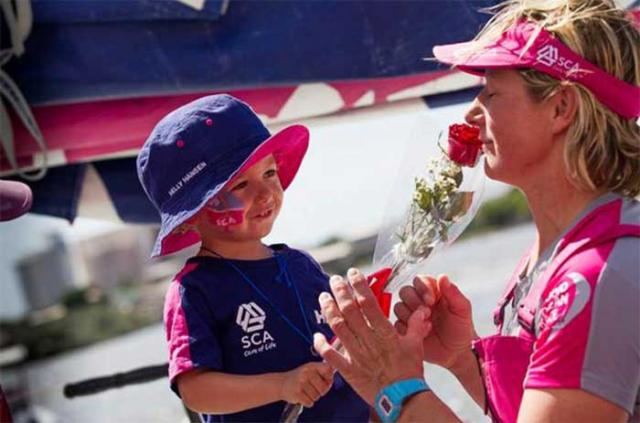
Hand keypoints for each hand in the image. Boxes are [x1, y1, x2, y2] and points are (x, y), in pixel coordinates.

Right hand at [280, 362, 333, 407]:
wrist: (281, 383)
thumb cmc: (300, 378)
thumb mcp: (310, 370)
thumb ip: (322, 372)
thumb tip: (334, 373)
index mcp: (312, 366)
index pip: (328, 369)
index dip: (329, 378)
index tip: (324, 380)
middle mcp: (306, 372)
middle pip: (324, 388)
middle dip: (320, 392)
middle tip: (312, 388)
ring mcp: (301, 382)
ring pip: (317, 397)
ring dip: (312, 397)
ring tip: (305, 391)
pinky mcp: (297, 393)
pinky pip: (310, 403)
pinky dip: (307, 402)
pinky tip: (302, 396)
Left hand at [314, 268, 431, 404]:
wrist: (403, 399)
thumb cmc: (409, 373)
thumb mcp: (416, 346)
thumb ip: (415, 326)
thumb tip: (420, 310)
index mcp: (385, 333)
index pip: (369, 303)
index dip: (359, 286)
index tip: (353, 274)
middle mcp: (369, 341)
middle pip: (350, 310)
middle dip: (340, 292)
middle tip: (335, 280)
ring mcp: (357, 355)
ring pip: (338, 327)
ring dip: (329, 310)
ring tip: (323, 297)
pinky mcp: (349, 370)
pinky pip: (331, 356)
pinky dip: (321, 345)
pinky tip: (315, 335)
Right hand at [393, 274, 475, 371]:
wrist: (456, 352)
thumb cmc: (461, 328)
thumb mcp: (462, 310)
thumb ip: (453, 293)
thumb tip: (443, 277)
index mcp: (432, 291)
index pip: (419, 280)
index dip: (422, 289)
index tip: (432, 301)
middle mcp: (418, 300)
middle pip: (405, 291)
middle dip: (414, 302)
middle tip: (428, 314)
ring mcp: (410, 314)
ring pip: (398, 306)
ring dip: (411, 316)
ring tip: (427, 326)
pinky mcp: (405, 328)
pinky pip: (397, 324)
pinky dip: (408, 328)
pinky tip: (422, 334)